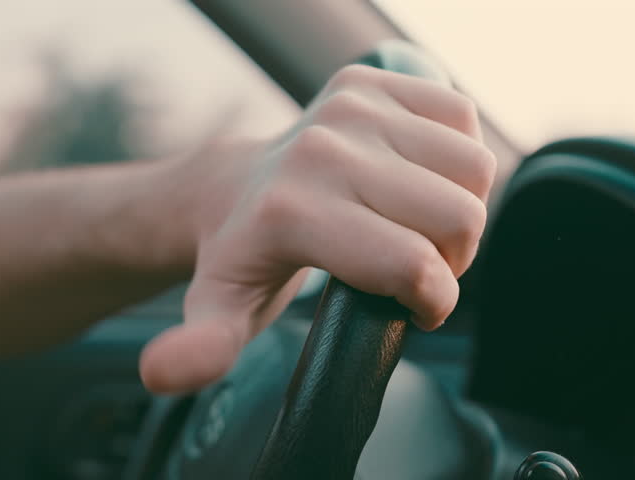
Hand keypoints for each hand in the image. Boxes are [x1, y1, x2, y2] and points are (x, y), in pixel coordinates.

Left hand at [140, 65, 496, 392]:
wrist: (235, 187)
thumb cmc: (245, 256)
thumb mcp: (219, 311)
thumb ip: (201, 347)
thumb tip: (160, 372)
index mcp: (291, 212)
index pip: (413, 265)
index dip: (433, 299)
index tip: (414, 307)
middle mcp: (321, 149)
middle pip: (458, 218)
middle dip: (451, 258)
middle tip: (413, 265)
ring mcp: (349, 106)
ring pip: (474, 168)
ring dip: (460, 208)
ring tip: (417, 224)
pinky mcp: (371, 80)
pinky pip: (463, 117)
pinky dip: (456, 157)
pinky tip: (417, 179)